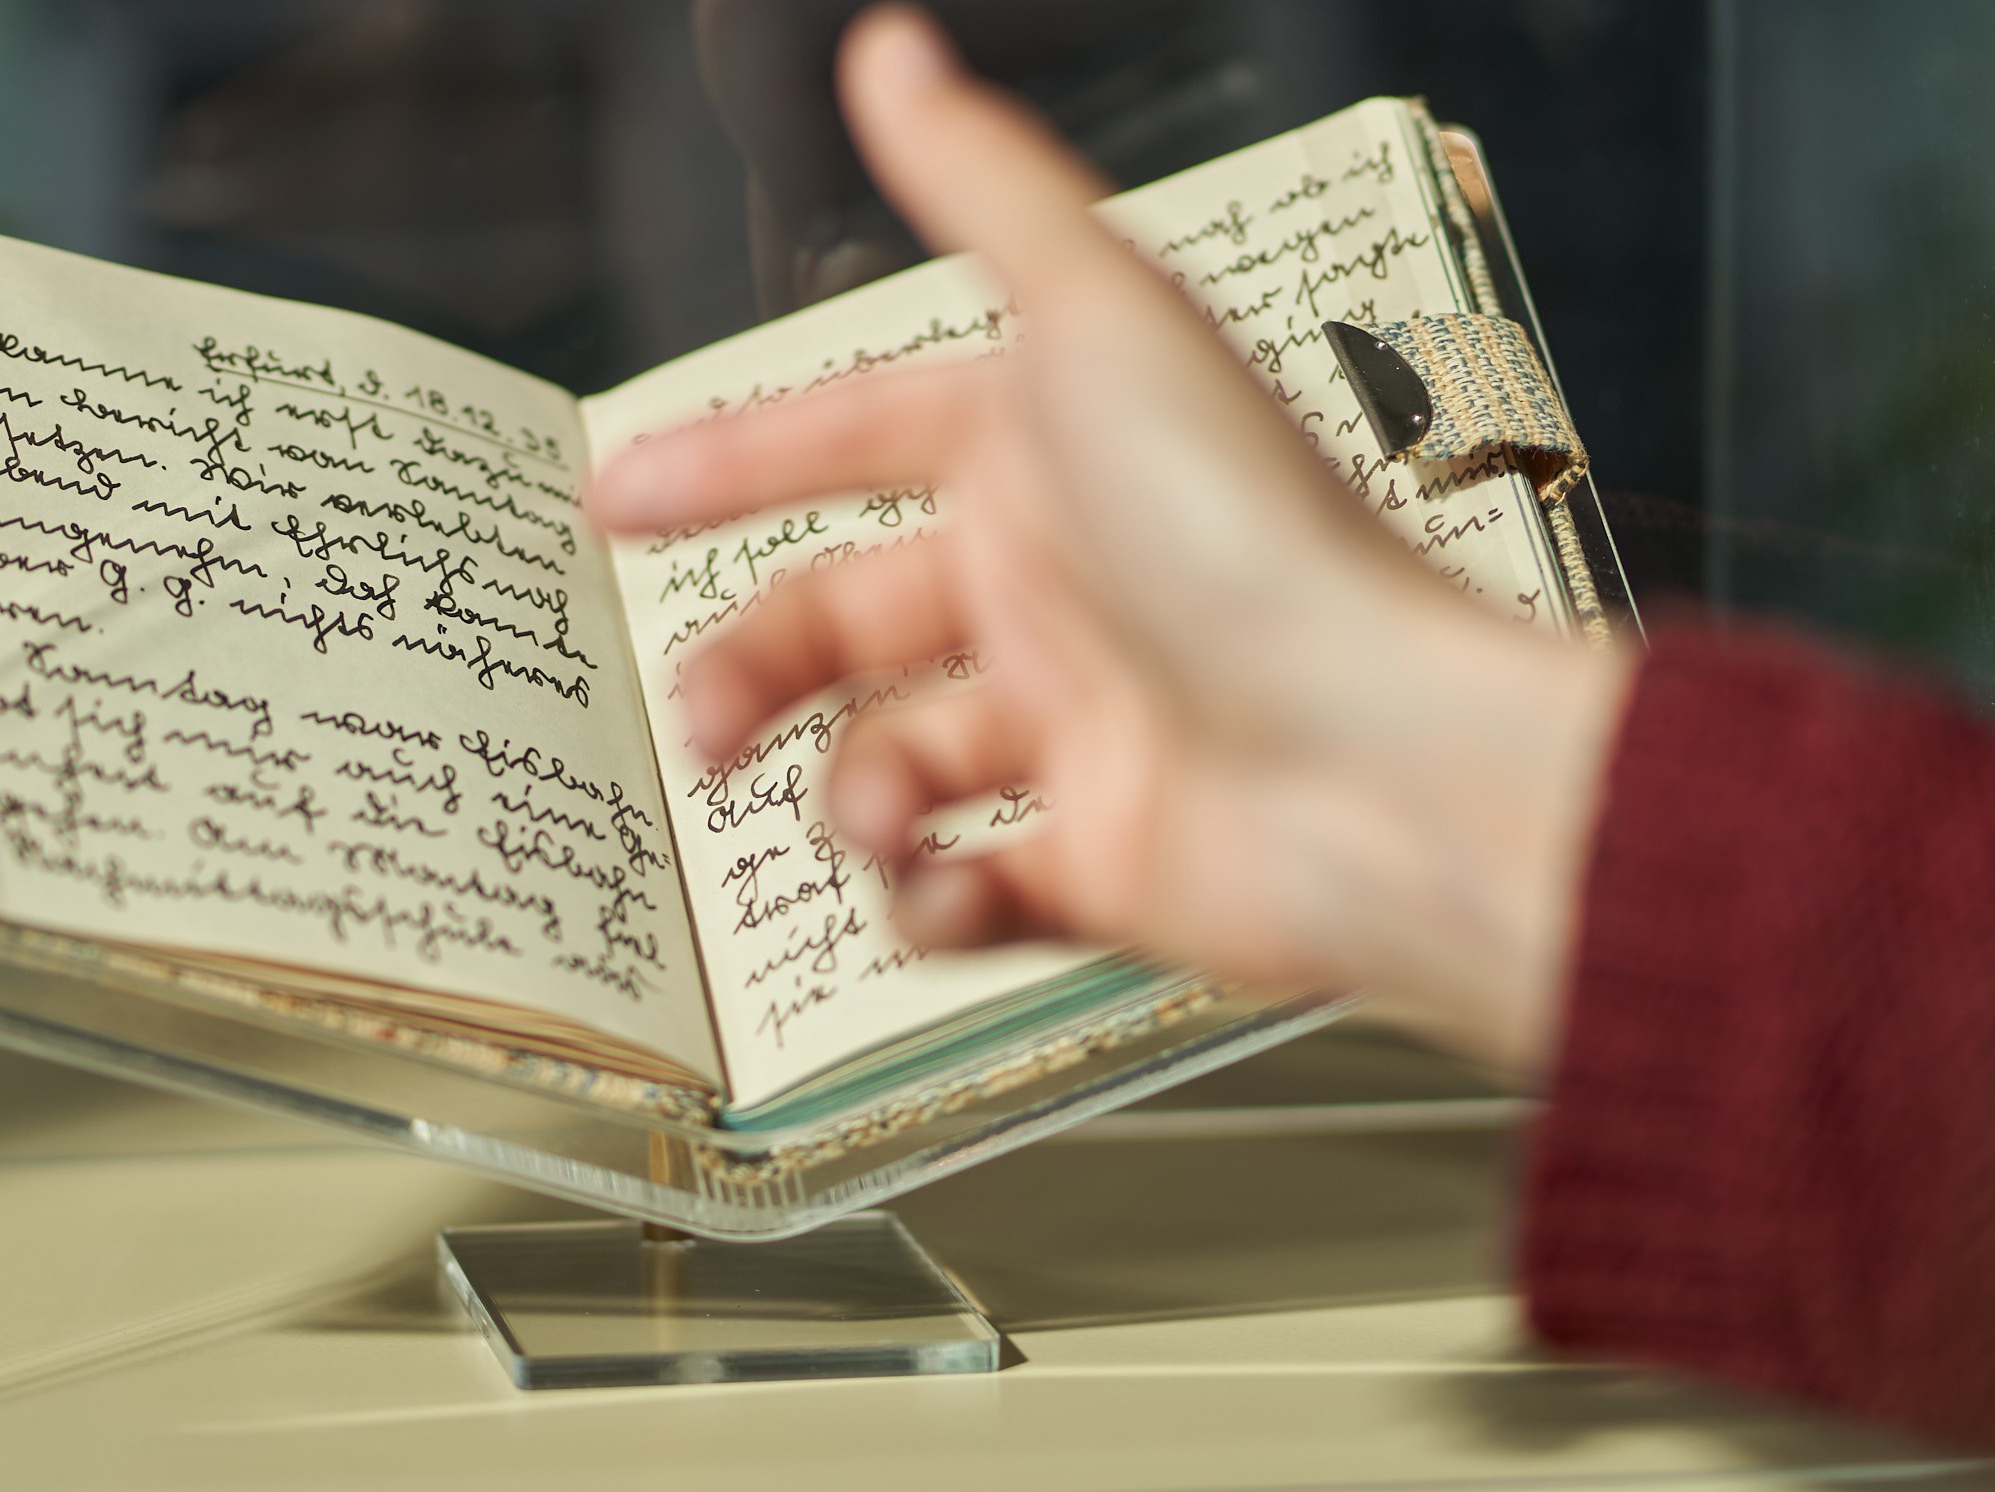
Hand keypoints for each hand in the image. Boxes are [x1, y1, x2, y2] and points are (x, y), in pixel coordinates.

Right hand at [587, 6, 1631, 1079]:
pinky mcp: (1106, 858)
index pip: (853, 439)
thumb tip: (889, 47)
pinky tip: (937, 887)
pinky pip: (971, 893)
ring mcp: (1084, 726)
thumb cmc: (1253, 535)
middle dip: (753, 666)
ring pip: (890, 758)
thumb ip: (980, 187)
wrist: (1382, 762)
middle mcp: (1062, 583)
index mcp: (1050, 453)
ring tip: (877, 812)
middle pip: (844, 616)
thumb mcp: (1096, 318)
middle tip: (700, 724)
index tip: (613, 500)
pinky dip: (930, 903)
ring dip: (851, 790)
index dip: (731, 460)